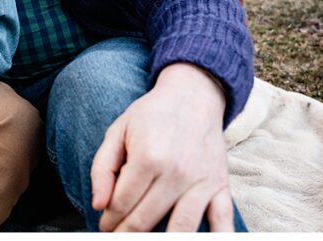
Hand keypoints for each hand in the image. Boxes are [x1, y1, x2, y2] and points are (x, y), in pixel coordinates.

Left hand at [90, 62, 232, 231]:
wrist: (193, 96)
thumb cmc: (151, 114)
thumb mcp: (117, 131)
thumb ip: (103, 168)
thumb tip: (98, 204)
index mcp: (147, 157)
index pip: (121, 203)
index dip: (109, 220)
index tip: (104, 225)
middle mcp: (176, 173)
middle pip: (145, 219)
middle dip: (126, 233)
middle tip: (117, 235)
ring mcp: (201, 182)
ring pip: (180, 229)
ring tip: (143, 240)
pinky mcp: (221, 186)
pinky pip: (223, 223)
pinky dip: (216, 239)